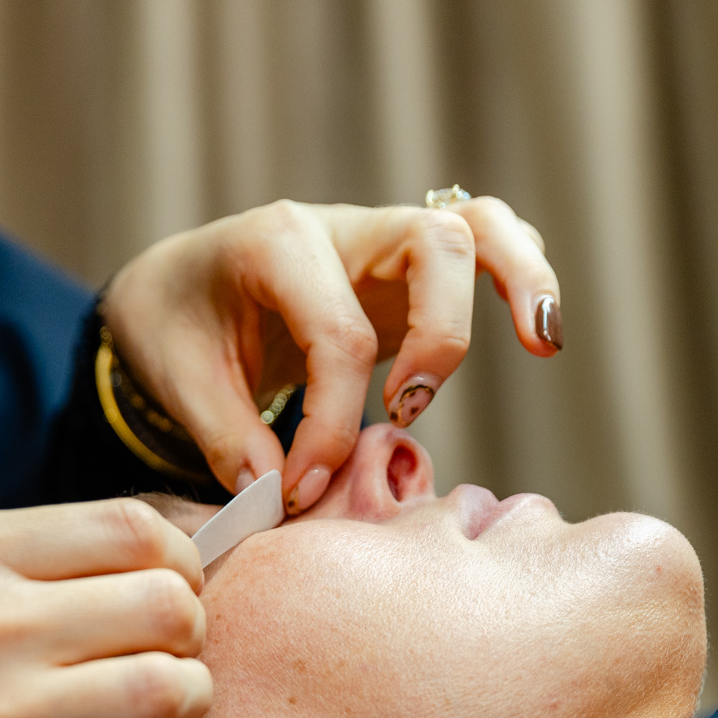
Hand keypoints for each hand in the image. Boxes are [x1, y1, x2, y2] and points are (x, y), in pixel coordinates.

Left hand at [102, 196, 560, 512]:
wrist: (176, 286)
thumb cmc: (177, 325)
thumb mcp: (177, 378)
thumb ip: (227, 436)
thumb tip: (278, 492)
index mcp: (277, 243)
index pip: (339, 336)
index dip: (331, 427)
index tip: (300, 490)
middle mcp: (343, 229)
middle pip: (434, 245)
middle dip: (439, 338)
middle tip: (406, 415)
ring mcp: (385, 243)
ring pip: (480, 225)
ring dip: (521, 280)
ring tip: (541, 345)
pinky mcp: (411, 271)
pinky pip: (487, 245)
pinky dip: (522, 278)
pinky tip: (538, 336)